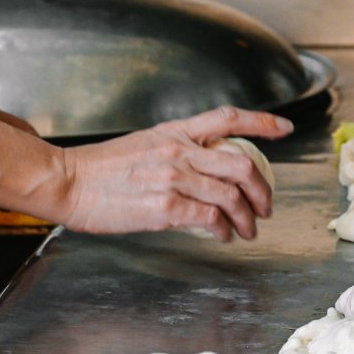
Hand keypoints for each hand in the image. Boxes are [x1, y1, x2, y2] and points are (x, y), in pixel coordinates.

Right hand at [60, 106, 293, 240]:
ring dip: (248, 218)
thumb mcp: (144, 145)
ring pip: (232, 195)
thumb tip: (203, 170)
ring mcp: (174, 178)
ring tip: (248, 230)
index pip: (228, 118)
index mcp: (176, 131)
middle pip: (242, 163)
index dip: (262, 122)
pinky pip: (210, 218)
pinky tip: (223, 236)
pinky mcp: (165, 206)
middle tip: (265, 207)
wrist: (68, 182)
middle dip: (262, 190)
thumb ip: (176, 152)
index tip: (285, 130)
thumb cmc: (100, 169)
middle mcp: (179, 150)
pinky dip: (225, 229)